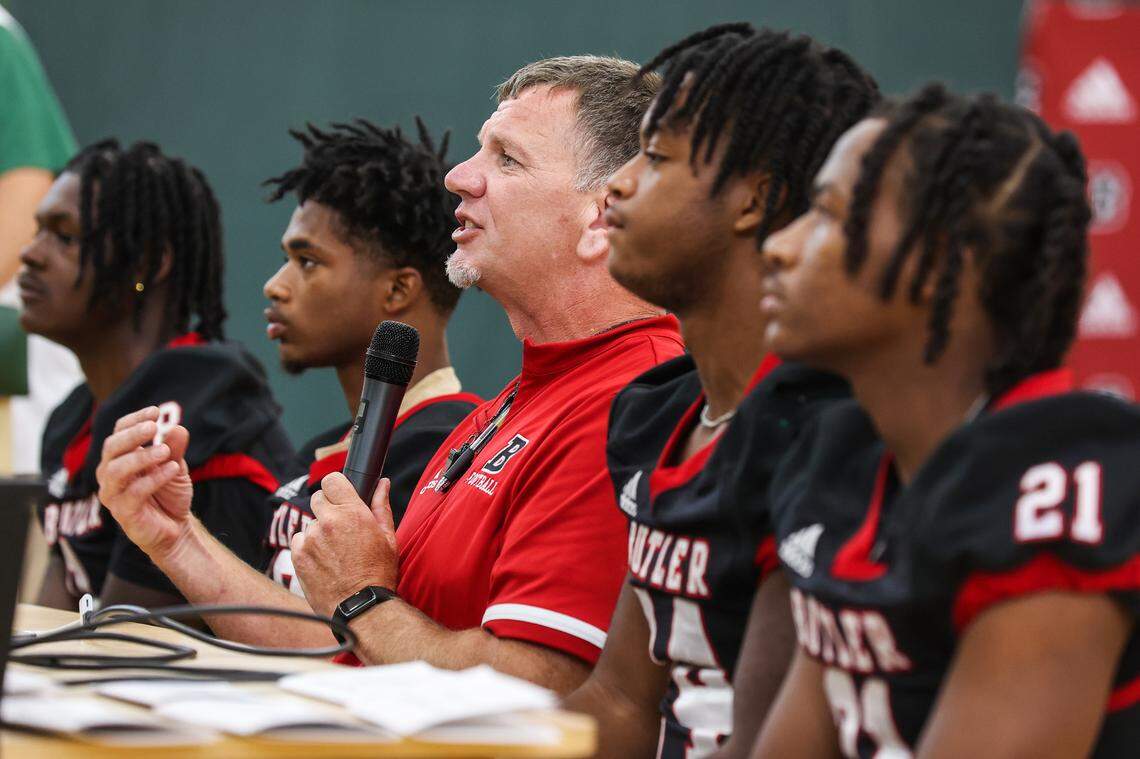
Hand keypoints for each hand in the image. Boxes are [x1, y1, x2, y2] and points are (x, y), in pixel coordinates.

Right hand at [96, 406, 194, 559]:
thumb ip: (174, 449)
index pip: (118, 433)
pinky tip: (173, 469)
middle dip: (132, 435)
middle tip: (153, 427)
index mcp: (120, 458)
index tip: (155, 411)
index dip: (133, 420)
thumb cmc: (169, 494)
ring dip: (141, 457)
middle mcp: (111, 474)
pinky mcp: (123, 513)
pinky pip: (134, 493)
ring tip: (165, 451)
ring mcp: (114, 494)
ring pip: (116, 470)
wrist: (175, 529)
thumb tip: (177, 427)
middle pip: (111, 448)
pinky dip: (154, 478)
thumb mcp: (176, 467)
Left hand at [291, 473, 398, 618]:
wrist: (360, 606)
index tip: (340, 497)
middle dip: (327, 508)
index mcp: (352, 512)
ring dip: (319, 532)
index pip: (332, 480)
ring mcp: (311, 538)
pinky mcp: (298, 555)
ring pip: (310, 523)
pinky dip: (308, 548)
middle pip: (317, 498)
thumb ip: (381, 506)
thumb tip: (382, 483)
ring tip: (335, 552)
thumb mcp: (388, 537)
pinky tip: (324, 561)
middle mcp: (329, 521)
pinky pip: (300, 541)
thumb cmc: (378, 572)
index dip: (336, 488)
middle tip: (340, 528)